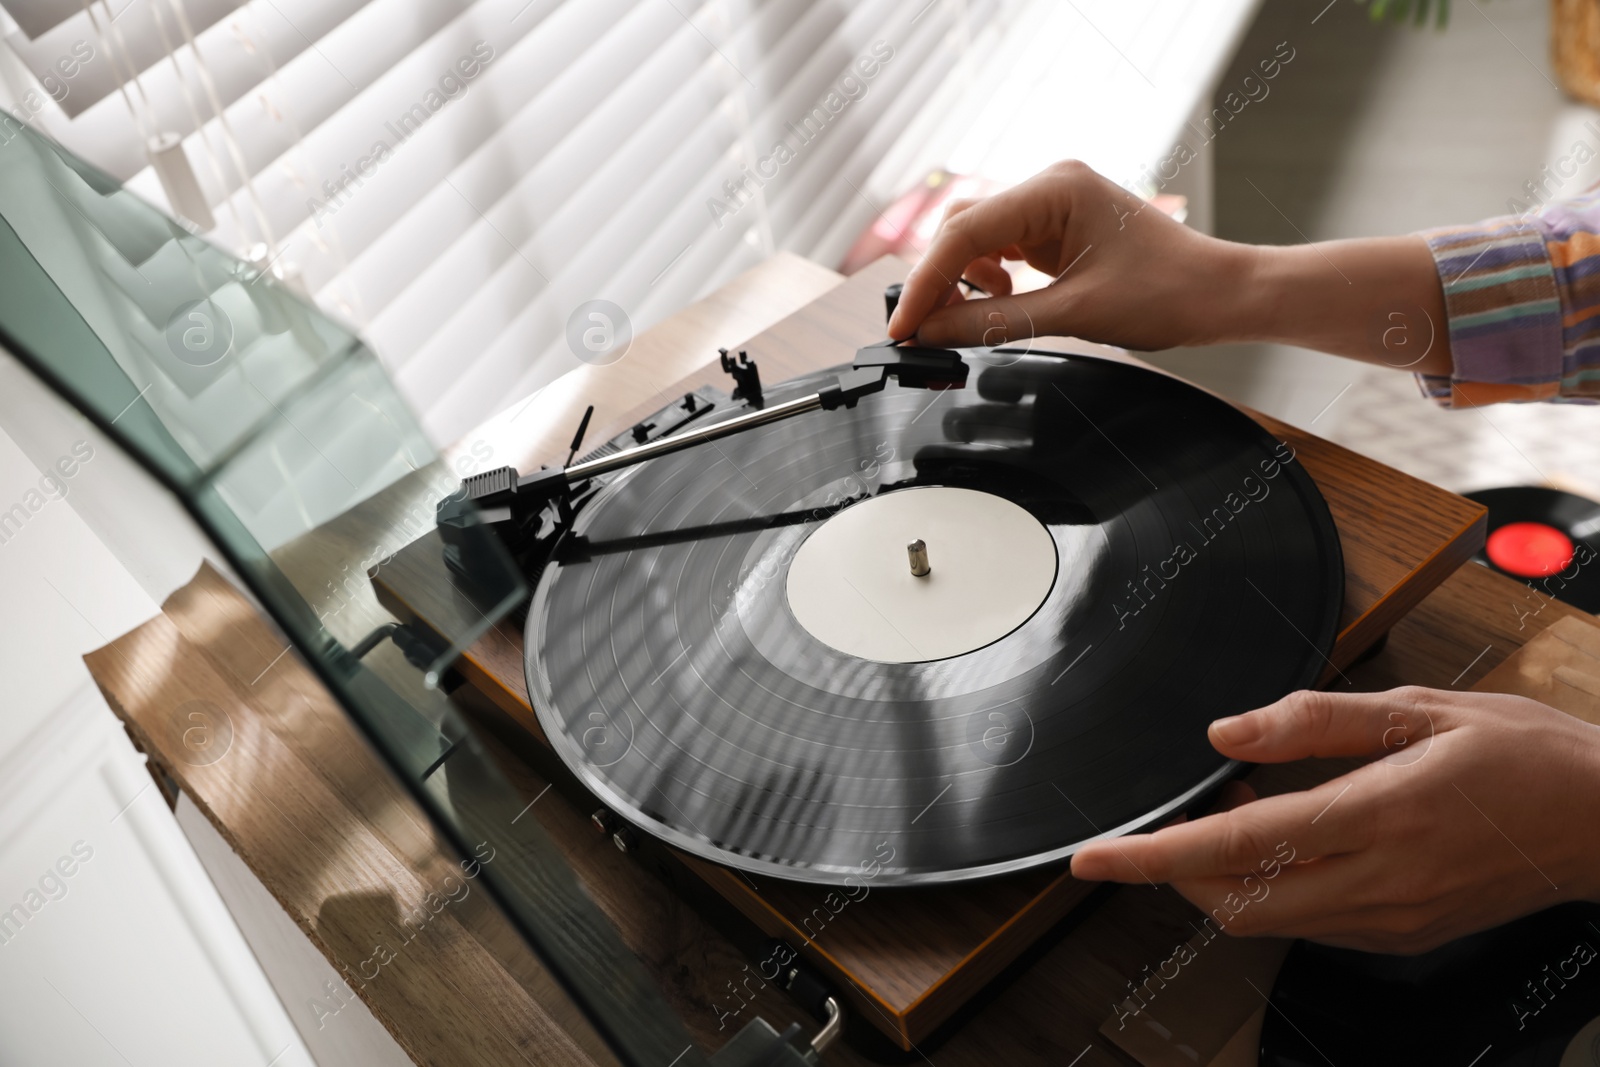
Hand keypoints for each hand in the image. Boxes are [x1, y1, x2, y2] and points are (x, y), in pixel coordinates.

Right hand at [886, 159, 1453, 375]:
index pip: (966, 232)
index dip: (926, 282)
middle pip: (964, 230)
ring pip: (979, 241)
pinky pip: (1003, 251)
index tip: (902, 325)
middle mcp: (1050, 186)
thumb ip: (992, 321)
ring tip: (965, 320)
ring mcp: (1054, 206)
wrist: (1222, 296)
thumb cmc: (1169, 292)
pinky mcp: (1058, 229)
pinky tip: (998, 304)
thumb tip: (932, 331)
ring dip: (963, 282)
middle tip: (917, 332)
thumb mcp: (1072, 314)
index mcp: (1056, 188)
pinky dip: (988, 282)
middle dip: (938, 281)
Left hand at [1069, 687, 1599, 952]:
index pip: (1236, 845)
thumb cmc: (1527, 757)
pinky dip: (1273, 884)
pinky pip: (1311, 921)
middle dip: (1176, 871)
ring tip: (1239, 807)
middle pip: (1235, 903)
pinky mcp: (1403, 933)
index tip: (1094, 857)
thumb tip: (1229, 733)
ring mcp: (1391, 917)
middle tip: (1164, 820)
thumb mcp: (1424, 709)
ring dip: (1225, 874)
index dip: (1152, 854)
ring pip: (1268, 919)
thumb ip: (1317, 720)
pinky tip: (1288, 834)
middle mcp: (1380, 880)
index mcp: (1379, 814)